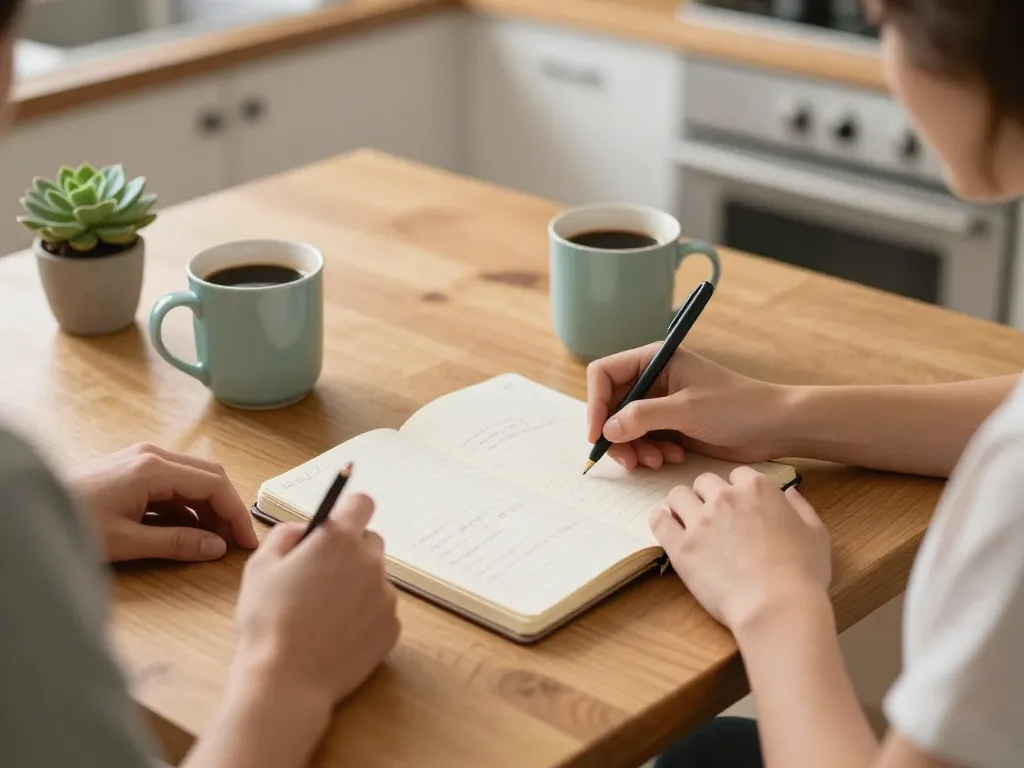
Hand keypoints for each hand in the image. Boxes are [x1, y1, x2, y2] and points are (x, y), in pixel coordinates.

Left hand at [67, 443, 257, 562]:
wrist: (32, 511)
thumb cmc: (73, 523)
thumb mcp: (128, 541)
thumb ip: (176, 542)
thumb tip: (215, 547)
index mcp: (153, 468)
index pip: (213, 484)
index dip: (235, 513)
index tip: (245, 540)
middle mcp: (152, 455)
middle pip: (209, 476)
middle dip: (226, 508)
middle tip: (235, 541)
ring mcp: (142, 459)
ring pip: (193, 479)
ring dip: (208, 507)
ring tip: (212, 540)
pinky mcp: (133, 469)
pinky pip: (173, 483)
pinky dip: (187, 505)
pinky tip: (187, 530)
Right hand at [234, 493, 399, 710]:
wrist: (285, 681)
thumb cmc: (267, 621)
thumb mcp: (261, 565)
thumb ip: (287, 534)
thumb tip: (306, 529)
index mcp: (337, 540)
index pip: (361, 503)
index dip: (348, 510)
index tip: (339, 521)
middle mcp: (370, 562)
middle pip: (370, 542)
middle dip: (350, 551)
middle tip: (322, 576)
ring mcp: (385, 595)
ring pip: (375, 578)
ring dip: (357, 585)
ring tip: (324, 613)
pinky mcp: (392, 626)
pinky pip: (381, 610)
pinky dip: (364, 616)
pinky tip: (337, 634)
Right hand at [586, 344, 789, 468]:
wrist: (773, 426)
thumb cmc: (737, 407)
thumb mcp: (686, 410)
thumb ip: (642, 417)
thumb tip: (607, 430)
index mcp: (655, 359)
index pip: (604, 374)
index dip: (595, 404)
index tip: (598, 434)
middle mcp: (653, 379)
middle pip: (611, 406)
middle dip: (617, 434)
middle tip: (629, 460)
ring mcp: (661, 403)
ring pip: (625, 427)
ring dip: (635, 448)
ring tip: (657, 461)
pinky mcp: (670, 425)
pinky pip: (643, 440)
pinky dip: (650, 453)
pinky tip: (672, 457)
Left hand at [650, 468, 830, 632]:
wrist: (777, 607)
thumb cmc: (803, 574)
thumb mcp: (815, 534)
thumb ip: (801, 507)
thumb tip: (790, 492)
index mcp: (758, 488)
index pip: (738, 475)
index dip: (738, 491)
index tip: (740, 507)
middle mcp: (725, 497)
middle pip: (704, 482)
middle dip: (707, 496)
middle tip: (714, 518)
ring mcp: (700, 520)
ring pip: (677, 495)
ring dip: (682, 506)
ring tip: (689, 524)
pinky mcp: (681, 546)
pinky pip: (658, 521)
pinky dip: (661, 522)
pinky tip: (668, 531)